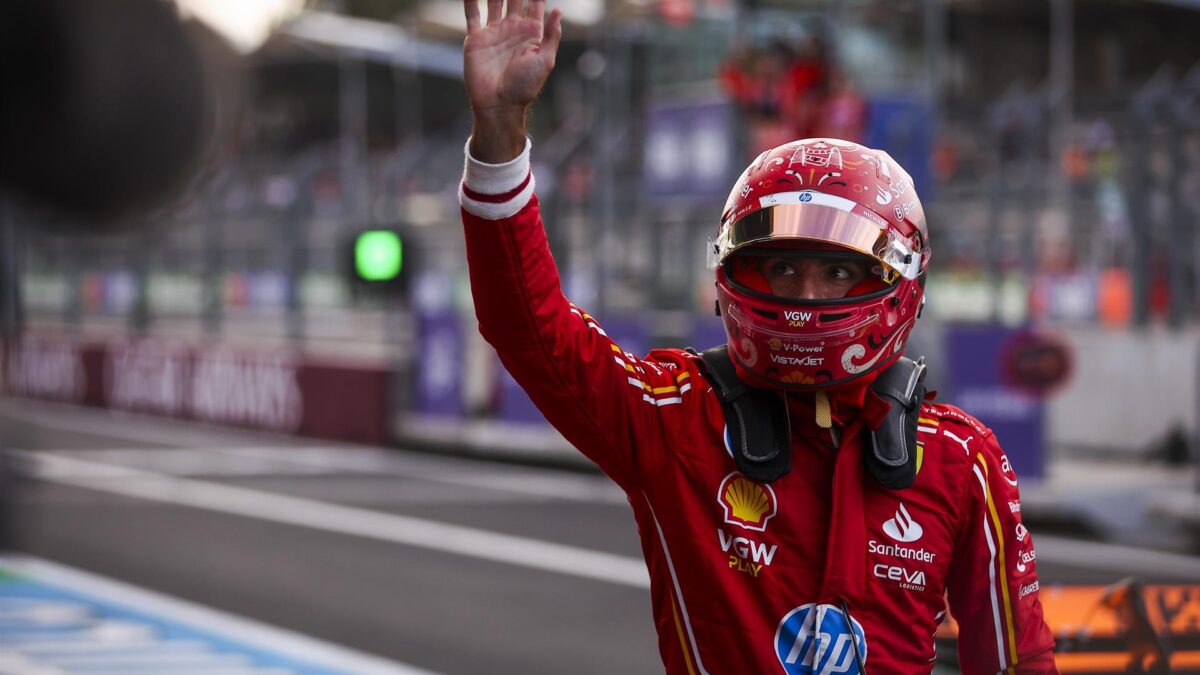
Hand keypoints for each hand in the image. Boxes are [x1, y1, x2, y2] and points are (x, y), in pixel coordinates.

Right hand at [463, 0, 561, 162]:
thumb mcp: (545, 61)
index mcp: (531, 33)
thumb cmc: (525, 86)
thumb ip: (551, 36)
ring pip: (493, 1)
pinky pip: (472, 14)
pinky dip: (470, 0)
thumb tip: (559, 11)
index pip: (535, 3)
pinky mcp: (476, 38)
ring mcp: (494, 32)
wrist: (499, 104)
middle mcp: (513, 29)